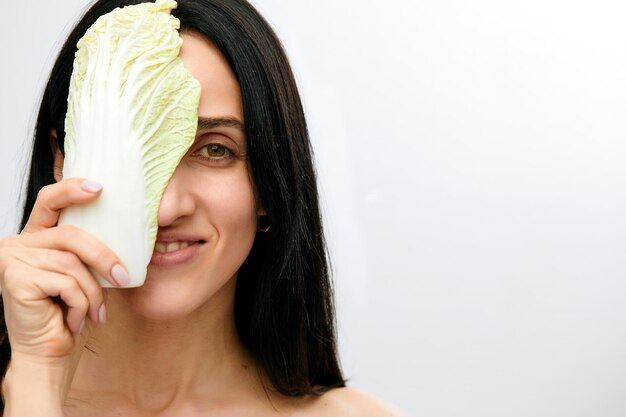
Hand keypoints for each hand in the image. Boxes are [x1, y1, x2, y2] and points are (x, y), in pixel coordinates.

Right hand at [0, 178, 126, 361]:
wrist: (49, 355)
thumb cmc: (70, 314)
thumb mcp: (85, 275)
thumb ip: (91, 252)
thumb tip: (126, 233)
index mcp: (37, 237)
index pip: (50, 201)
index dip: (72, 190)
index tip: (99, 187)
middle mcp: (19, 243)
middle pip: (72, 235)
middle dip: (103, 257)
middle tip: (124, 277)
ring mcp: (13, 259)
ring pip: (72, 263)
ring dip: (93, 292)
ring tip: (96, 313)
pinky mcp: (14, 278)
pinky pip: (65, 282)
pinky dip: (81, 304)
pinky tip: (76, 320)